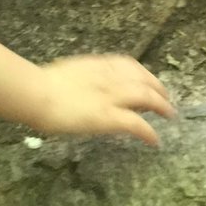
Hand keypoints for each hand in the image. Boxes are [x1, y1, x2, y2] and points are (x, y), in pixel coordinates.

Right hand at [30, 55, 176, 145]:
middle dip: (158, 88)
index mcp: (96, 65)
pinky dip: (149, 132)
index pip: (127, 65)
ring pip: (146, 97)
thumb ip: (80, 77)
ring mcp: (111, 97)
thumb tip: (82, 85)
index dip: (142, 73)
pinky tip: (154, 140)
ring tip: (169, 114)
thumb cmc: (39, 84)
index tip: (148, 80)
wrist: (36, 92)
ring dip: (161, 106)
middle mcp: (109, 77)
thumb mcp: (66, 73)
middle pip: (143, 79)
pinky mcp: (109, 117)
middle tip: (165, 99)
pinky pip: (137, 124)